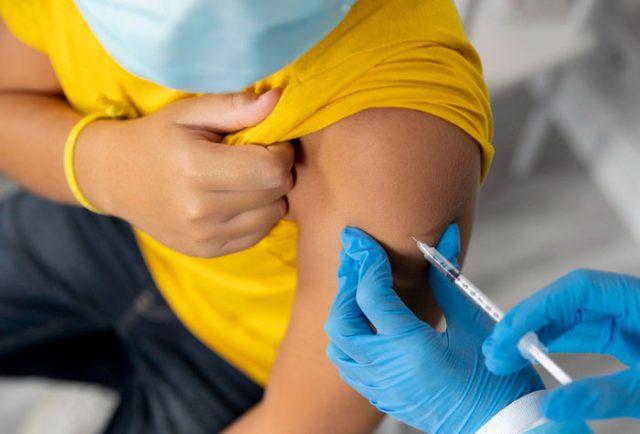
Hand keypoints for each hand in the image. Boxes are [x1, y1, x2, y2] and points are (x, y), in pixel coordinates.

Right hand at [78, 89, 293, 256]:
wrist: (116, 177)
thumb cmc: (158, 137)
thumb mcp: (189, 112)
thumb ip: (235, 106)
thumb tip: (278, 99)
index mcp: (195, 169)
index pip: (271, 168)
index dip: (281, 152)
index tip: (269, 142)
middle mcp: (199, 210)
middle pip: (275, 193)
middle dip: (279, 171)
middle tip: (260, 158)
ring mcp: (202, 236)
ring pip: (272, 216)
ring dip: (271, 196)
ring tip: (248, 178)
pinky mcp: (206, 251)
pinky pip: (257, 234)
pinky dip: (258, 215)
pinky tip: (239, 198)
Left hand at [325, 224, 543, 432]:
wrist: (502, 428)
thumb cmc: (497, 380)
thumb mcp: (476, 324)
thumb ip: (450, 279)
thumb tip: (443, 237)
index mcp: (413, 349)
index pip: (371, 296)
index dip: (365, 262)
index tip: (360, 239)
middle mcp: (389, 370)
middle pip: (342, 321)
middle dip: (347, 286)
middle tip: (357, 261)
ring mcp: (382, 389)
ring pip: (338, 346)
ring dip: (343, 313)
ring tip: (359, 290)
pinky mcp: (384, 399)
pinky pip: (348, 367)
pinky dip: (348, 340)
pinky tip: (365, 324)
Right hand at [483, 269, 639, 420]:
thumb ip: (603, 395)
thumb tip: (550, 404)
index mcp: (638, 299)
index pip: (576, 289)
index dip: (536, 307)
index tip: (508, 336)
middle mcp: (626, 302)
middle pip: (564, 301)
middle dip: (526, 323)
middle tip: (496, 351)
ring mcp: (625, 318)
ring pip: (568, 317)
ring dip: (534, 334)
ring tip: (504, 356)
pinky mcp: (624, 335)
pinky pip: (580, 333)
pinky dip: (553, 344)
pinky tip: (531, 356)